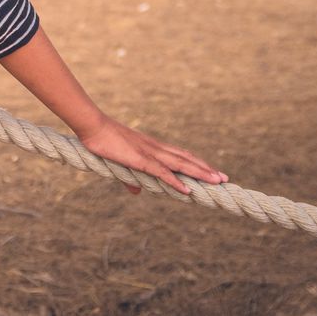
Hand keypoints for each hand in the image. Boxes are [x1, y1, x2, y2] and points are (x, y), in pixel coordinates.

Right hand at [75, 115, 226, 195]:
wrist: (92, 126)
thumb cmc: (103, 141)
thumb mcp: (119, 162)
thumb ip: (130, 178)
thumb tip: (136, 191)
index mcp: (152, 147)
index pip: (180, 156)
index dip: (197, 164)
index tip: (212, 171)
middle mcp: (156, 148)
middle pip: (187, 159)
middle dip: (206, 170)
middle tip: (224, 179)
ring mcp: (149, 153)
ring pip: (181, 164)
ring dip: (200, 174)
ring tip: (216, 181)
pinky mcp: (140, 159)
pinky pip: (162, 172)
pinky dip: (176, 182)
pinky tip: (187, 190)